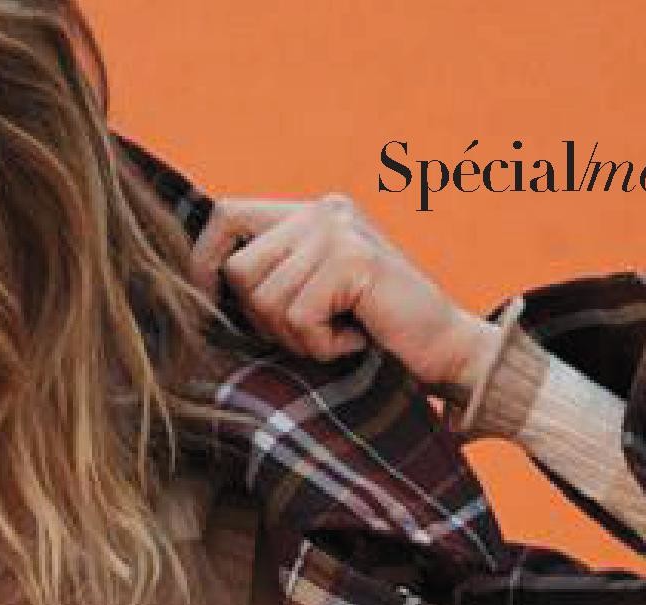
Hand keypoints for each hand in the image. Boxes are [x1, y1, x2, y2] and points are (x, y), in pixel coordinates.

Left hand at [185, 192, 492, 390]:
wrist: (449, 353)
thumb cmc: (379, 339)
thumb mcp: (317, 300)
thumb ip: (274, 279)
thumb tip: (195, 290)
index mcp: (312, 213)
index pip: (226, 215)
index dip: (203, 262)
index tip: (208, 306)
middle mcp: (323, 210)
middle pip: (240, 269)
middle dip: (264, 321)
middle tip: (313, 334)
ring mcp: (338, 230)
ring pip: (265, 299)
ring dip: (297, 338)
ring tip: (339, 336)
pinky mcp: (352, 259)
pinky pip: (298, 317)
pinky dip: (321, 346)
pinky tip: (355, 341)